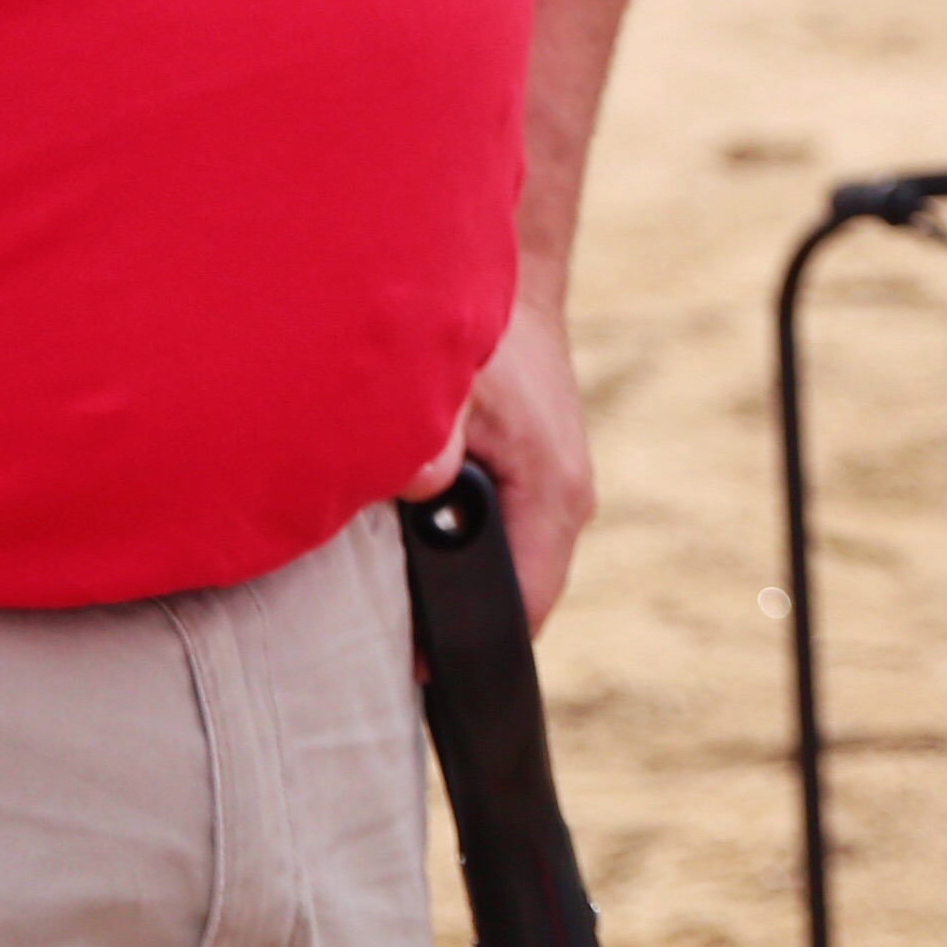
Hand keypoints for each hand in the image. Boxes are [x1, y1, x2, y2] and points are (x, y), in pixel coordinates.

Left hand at [407, 268, 596, 627]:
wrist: (510, 277)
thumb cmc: (485, 328)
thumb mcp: (450, 380)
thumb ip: (432, 437)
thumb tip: (418, 486)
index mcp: (553, 493)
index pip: (523, 610)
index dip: (464, 646)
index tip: (406, 670)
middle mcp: (564, 499)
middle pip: (516, 598)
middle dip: (455, 622)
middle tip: (382, 647)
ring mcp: (554, 487)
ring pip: (508, 566)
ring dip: (458, 583)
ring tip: (389, 606)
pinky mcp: (534, 474)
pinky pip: (503, 537)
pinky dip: (464, 549)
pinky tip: (411, 547)